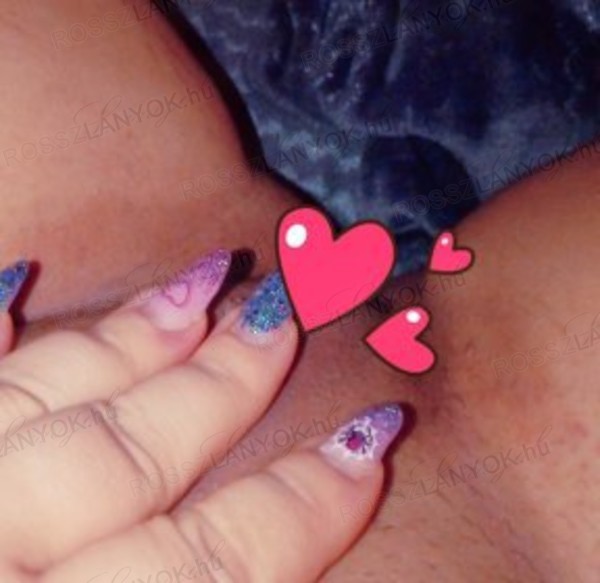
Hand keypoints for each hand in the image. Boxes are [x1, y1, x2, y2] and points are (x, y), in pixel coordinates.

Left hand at [0, 250, 401, 581]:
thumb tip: (275, 579)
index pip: (217, 566)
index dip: (305, 504)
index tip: (373, 437)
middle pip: (137, 456)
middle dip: (226, 381)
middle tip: (283, 310)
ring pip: (46, 401)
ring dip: (130, 339)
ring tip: (196, 279)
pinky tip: (18, 279)